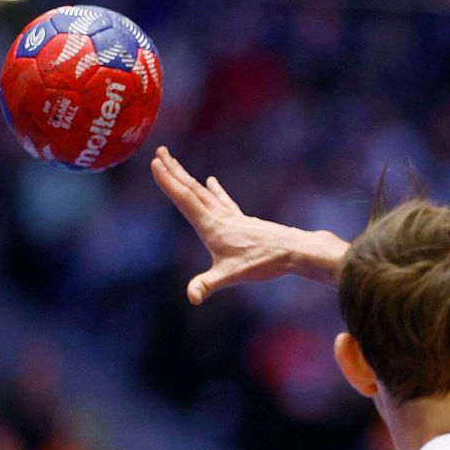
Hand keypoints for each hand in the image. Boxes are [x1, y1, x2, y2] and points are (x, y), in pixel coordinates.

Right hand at [150, 146, 344, 303]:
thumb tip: (191, 298)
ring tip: (175, 163)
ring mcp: (232, 217)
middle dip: (174, 171)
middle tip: (161, 151)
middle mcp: (220, 217)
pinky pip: (223, 201)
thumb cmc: (263, 263)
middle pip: (192, 190)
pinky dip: (214, 190)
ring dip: (188, 178)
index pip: (185, 199)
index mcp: (212, 226)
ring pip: (205, 193)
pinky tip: (211, 181)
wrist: (294, 251)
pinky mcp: (243, 221)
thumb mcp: (231, 277)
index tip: (155, 163)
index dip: (169, 182)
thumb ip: (208, 285)